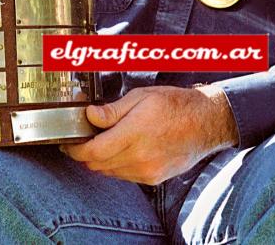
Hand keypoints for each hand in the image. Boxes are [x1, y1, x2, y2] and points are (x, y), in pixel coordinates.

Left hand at [61, 85, 237, 184]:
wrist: (205, 123)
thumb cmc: (174, 104)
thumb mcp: (141, 97)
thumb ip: (113, 110)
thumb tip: (89, 115)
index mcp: (134, 134)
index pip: (92, 151)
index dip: (75, 148)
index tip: (68, 141)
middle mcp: (139, 157)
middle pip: (97, 164)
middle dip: (83, 154)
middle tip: (79, 139)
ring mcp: (146, 171)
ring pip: (108, 172)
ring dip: (98, 160)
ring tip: (100, 141)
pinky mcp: (153, 178)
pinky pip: (124, 175)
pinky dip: (115, 165)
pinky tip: (119, 149)